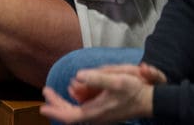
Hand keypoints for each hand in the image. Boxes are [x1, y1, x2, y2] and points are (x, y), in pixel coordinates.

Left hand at [41, 64, 158, 123]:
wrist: (150, 101)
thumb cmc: (134, 91)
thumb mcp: (117, 81)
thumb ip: (97, 78)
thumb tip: (77, 76)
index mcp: (96, 112)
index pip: (70, 116)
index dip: (56, 111)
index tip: (43, 105)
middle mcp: (96, 116)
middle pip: (70, 115)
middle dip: (57, 105)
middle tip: (45, 93)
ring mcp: (100, 115)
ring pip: (76, 113)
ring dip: (64, 104)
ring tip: (53, 94)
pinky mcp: (104, 112)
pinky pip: (83, 110)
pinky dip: (74, 103)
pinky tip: (73, 93)